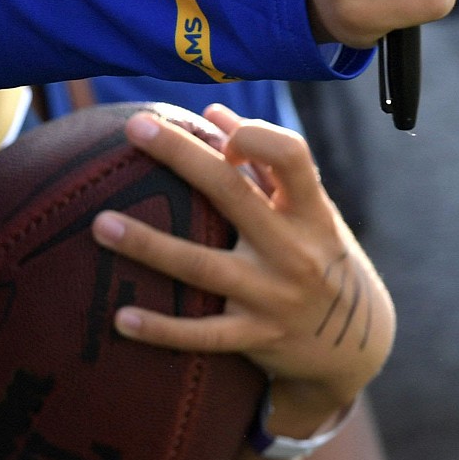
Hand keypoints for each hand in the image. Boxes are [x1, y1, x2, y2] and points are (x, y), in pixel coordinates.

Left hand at [91, 104, 391, 430]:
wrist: (358, 345)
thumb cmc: (320, 258)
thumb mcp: (309, 213)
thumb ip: (265, 166)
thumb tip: (213, 114)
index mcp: (311, 212)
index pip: (291, 157)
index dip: (255, 136)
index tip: (217, 131)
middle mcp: (294, 250)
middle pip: (231, 194)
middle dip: (181, 157)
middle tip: (135, 128)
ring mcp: (274, 296)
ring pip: (202, 266)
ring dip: (148, 244)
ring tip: (100, 224)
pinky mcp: (256, 338)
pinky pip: (202, 334)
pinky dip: (161, 328)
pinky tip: (120, 317)